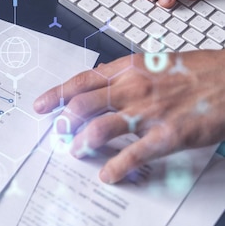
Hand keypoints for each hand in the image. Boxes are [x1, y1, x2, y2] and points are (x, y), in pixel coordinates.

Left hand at [33, 50, 224, 183]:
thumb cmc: (197, 70)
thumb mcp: (154, 62)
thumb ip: (126, 74)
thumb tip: (100, 86)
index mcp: (127, 68)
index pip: (80, 81)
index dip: (56, 95)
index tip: (40, 105)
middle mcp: (132, 88)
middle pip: (82, 106)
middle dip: (63, 122)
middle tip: (57, 133)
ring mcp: (148, 112)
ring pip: (99, 129)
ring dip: (81, 143)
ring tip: (75, 151)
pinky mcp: (167, 136)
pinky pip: (131, 155)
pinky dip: (115, 168)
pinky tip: (107, 175)